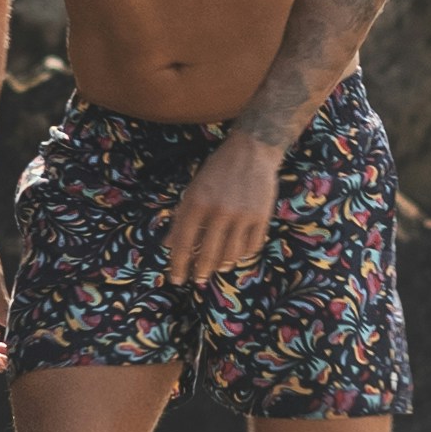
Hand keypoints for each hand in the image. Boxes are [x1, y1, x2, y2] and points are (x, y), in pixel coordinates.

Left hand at [166, 136, 280, 286]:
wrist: (252, 151)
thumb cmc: (217, 171)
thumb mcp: (193, 190)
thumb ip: (181, 218)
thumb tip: (168, 246)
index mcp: (197, 203)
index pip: (183, 243)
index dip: (178, 265)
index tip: (177, 280)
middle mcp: (219, 211)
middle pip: (207, 255)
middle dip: (200, 272)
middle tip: (198, 279)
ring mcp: (242, 215)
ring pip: (230, 255)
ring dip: (222, 265)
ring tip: (217, 266)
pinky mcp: (261, 217)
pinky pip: (251, 247)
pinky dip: (242, 255)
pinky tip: (237, 253)